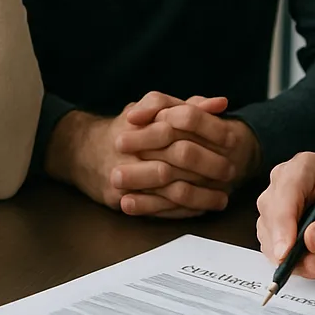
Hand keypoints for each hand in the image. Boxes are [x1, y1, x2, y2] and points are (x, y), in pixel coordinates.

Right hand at [45, 94, 246, 217]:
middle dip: (208, 165)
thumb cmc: (128, 128)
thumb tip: (221, 102)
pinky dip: (182, 211)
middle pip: (178, 156)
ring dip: (200, 195)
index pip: (181, 124)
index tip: (233, 141)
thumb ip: (187, 106)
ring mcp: (125, 174)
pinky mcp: (119, 199)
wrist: (82, 152)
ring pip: (170, 187)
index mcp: (143, 121)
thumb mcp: (154, 110)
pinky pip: (157, 209)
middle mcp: (132, 146)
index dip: (209, 133)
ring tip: (223, 197)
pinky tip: (201, 209)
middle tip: (231, 171)